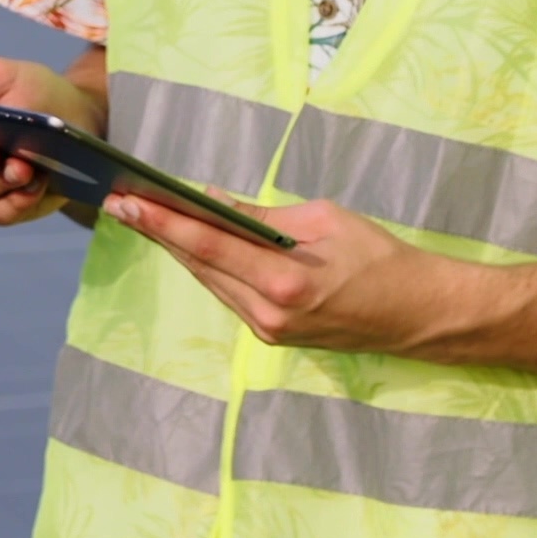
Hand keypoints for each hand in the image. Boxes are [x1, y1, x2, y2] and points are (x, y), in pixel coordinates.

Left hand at [100, 193, 446, 354]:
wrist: (416, 313)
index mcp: (285, 279)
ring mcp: (267, 329)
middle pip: (200, 266)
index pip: (210, 246)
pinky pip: (228, 294)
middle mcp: (268, 312)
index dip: (165, 223)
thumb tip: (213, 204)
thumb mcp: (325, 220)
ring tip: (141, 216)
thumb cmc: (379, 257)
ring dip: (177, 249)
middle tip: (120, 202)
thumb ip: (264, 216)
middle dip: (159, 232)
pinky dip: (206, 266)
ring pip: (209, 282)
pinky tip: (186, 242)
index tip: (129, 201)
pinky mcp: (272, 335)